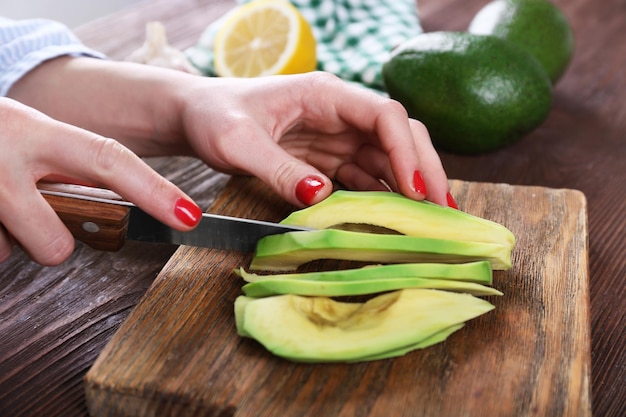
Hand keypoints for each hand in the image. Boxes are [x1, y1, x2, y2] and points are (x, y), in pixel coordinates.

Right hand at [0, 97, 200, 264]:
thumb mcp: (29, 135)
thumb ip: (65, 166)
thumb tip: (105, 213)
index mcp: (36, 130)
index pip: (108, 159)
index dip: (153, 190)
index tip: (189, 216)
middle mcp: (6, 156)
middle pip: (54, 244)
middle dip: (53, 247)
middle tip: (41, 222)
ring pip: (11, 253)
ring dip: (10, 238)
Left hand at [9, 58, 450, 208]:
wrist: (195, 117)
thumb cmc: (212, 117)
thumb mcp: (237, 142)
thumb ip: (277, 168)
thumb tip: (322, 195)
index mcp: (324, 94)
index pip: (383, 116)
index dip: (406, 151)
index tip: (416, 190)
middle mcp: (338, 112)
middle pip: (398, 136)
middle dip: (423, 169)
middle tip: (443, 210)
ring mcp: (335, 135)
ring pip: (387, 158)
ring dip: (409, 188)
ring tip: (430, 224)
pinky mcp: (327, 158)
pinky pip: (364, 176)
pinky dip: (383, 196)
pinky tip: (396, 220)